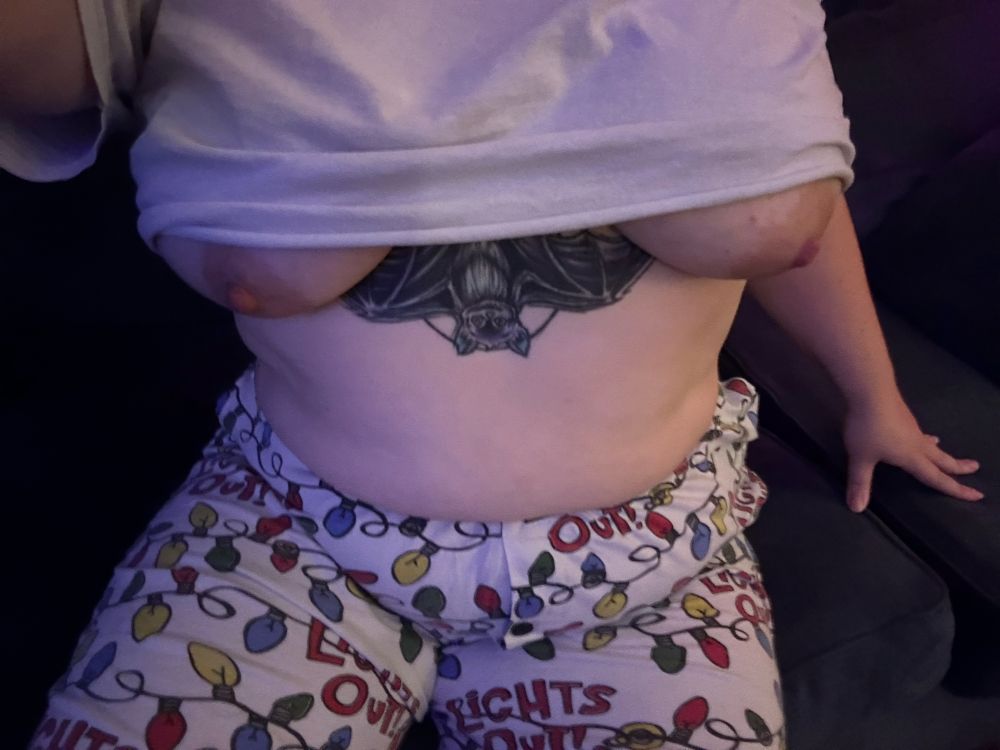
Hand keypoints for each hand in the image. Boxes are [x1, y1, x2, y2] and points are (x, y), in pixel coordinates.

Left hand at [842, 390, 982, 511]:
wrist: (871, 391)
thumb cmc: (867, 427)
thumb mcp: (860, 457)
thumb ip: (859, 482)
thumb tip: (857, 509)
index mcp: (912, 456)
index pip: (937, 478)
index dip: (956, 489)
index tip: (977, 495)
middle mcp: (917, 443)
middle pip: (942, 458)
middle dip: (958, 467)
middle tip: (975, 467)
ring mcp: (911, 427)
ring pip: (930, 444)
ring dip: (940, 451)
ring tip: (943, 451)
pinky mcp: (903, 416)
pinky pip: (918, 433)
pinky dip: (924, 439)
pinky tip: (918, 434)